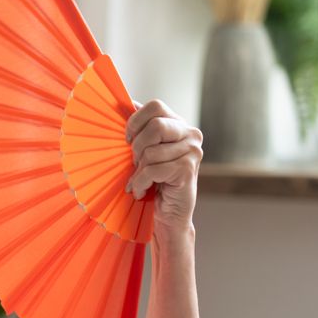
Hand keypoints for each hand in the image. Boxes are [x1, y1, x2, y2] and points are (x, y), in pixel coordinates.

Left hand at [124, 98, 203, 236]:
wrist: (167, 216)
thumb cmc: (151, 181)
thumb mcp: (142, 151)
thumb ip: (139, 129)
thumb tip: (124, 101)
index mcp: (178, 124)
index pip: (155, 106)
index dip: (135, 122)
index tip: (127, 140)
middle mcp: (190, 133)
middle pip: (155, 126)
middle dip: (136, 148)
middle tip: (134, 163)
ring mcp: (192, 151)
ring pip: (151, 151)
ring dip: (137, 171)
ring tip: (140, 181)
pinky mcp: (188, 169)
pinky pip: (152, 170)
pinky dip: (140, 183)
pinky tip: (142, 190)